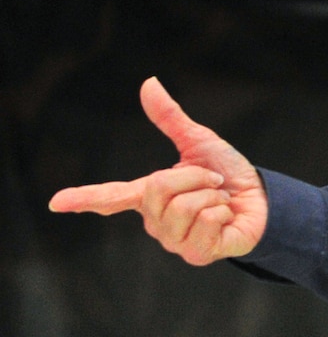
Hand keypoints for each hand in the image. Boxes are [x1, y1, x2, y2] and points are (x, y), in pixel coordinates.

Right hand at [47, 78, 266, 263]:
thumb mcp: (199, 142)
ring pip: (184, 207)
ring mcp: (174, 241)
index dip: (83, 198)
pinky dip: (223, 212)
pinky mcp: (196, 254)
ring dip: (212, 195)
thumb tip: (149, 83)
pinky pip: (206, 222)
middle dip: (195, 176)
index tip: (55, 203)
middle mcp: (155, 221)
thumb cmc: (229, 174)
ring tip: (220, 201)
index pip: (111, 196)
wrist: (263, 200)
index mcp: (149, 195)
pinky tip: (226, 219)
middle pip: (158, 188)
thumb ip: (171, 118)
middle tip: (213, 182)